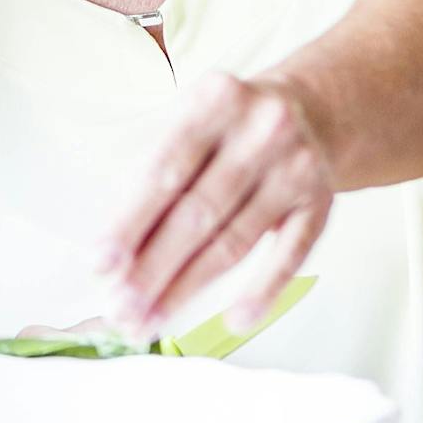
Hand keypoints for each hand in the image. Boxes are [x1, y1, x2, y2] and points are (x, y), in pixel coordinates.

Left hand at [94, 73, 332, 337]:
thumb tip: (110, 250)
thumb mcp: (185, 121)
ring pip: (235, 240)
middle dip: (153, 267)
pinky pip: (292, 254)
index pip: (163, 171)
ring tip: (151, 322)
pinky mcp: (322, 202)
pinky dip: (263, 290)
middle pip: (197, 212)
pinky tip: (234, 320)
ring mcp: (296, 167)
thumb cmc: (223, 127)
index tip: (99, 265)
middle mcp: (261, 130)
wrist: (307, 110)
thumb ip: (146, 171)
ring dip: (188, 288)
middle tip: (121, 310)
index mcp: (214, 100)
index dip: (129, 222)